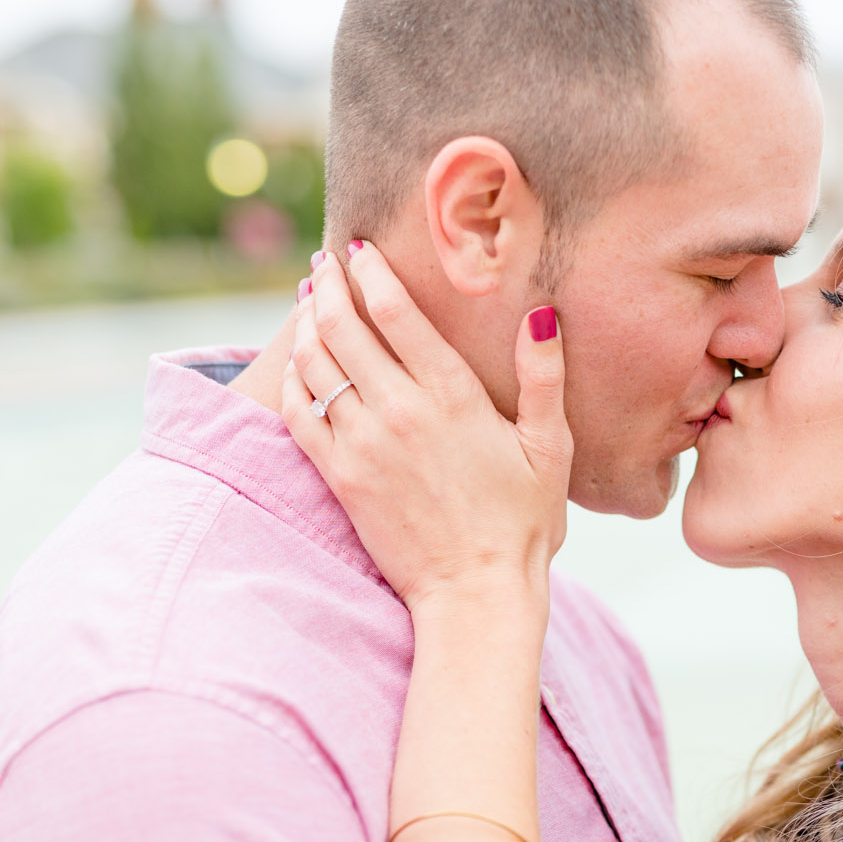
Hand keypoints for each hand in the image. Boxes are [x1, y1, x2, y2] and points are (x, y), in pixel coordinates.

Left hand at [282, 245, 571, 611]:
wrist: (474, 593)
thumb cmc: (522, 523)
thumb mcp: (550, 448)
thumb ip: (544, 377)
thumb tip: (541, 314)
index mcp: (454, 396)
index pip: (397, 310)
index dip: (371, 270)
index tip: (358, 248)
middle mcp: (401, 411)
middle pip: (344, 325)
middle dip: (330, 284)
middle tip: (325, 263)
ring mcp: (363, 444)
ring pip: (316, 362)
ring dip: (306, 324)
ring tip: (310, 302)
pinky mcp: (340, 477)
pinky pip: (299, 412)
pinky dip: (293, 379)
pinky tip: (298, 365)